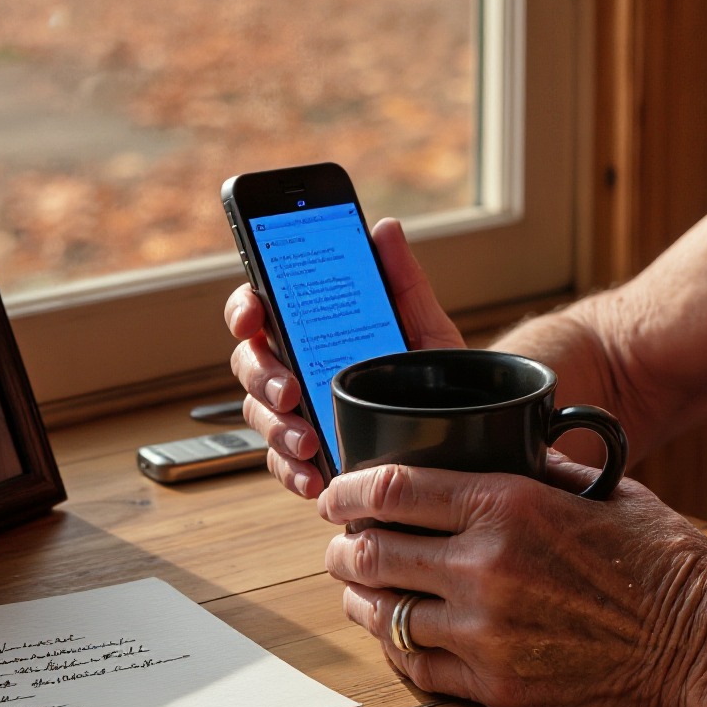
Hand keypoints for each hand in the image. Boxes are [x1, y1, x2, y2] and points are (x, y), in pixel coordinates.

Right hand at [225, 217, 465, 496]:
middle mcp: (296, 367)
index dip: (245, 309)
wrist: (461, 428)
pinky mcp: (307, 454)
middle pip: (250, 364)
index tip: (252, 317)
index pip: (261, 310)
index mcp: (313, 329)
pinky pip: (281, 464)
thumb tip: (385, 229)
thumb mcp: (425, 326)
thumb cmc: (435, 373)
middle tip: (290, 391)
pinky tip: (314, 477)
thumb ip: (402, 279)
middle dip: (262, 377)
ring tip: (309, 442)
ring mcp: (297, 412)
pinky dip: (293, 472)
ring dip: (278, 429)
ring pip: (260, 415)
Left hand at [319, 458, 706, 706]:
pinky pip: (416, 666)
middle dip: (343, 546)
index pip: (391, 491)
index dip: (347, 490)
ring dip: (362, 598)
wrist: (700, 642)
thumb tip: (490, 452)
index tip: (335, 494)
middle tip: (340, 544)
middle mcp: (485, 568)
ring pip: (382, 614)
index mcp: (508, 507)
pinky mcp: (496, 687)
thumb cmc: (660, 559)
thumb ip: (536, 469)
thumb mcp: (600, 490)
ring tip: (362, 589)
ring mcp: (486, 634)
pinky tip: (399, 633)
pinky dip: (396, 647)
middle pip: (370, 553)